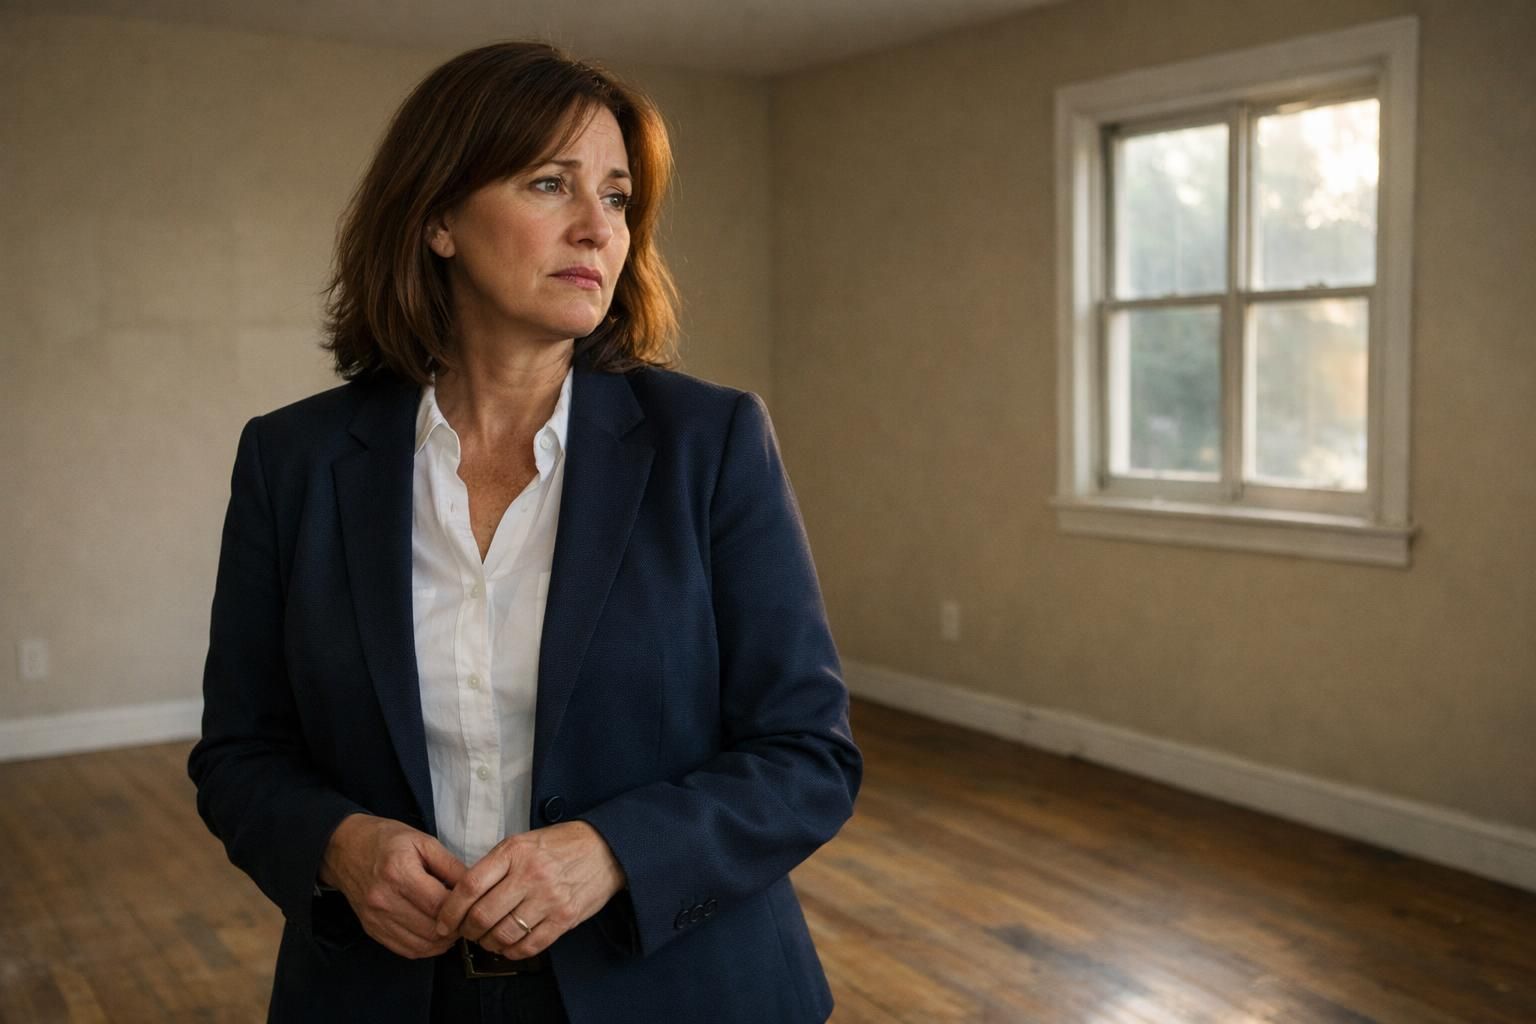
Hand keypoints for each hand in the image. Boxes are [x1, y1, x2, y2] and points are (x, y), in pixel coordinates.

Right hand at [320, 813, 465, 958]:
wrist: (345, 849)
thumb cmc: (387, 841)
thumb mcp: (423, 842)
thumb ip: (450, 866)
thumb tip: (476, 888)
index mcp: (399, 873)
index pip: (440, 905)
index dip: (463, 909)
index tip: (475, 904)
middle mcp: (384, 900)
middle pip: (432, 930)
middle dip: (456, 927)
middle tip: (468, 917)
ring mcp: (376, 919)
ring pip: (422, 945)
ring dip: (444, 941)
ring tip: (454, 925)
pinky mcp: (372, 930)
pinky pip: (406, 950)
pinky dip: (426, 947)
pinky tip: (436, 933)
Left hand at [434, 821, 625, 958]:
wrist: (605, 848)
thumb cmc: (560, 845)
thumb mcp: (523, 842)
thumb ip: (495, 865)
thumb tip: (463, 896)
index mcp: (514, 852)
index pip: (470, 886)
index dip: (450, 910)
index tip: (444, 922)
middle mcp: (530, 874)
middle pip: (482, 915)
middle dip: (467, 931)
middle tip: (466, 932)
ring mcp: (549, 898)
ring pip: (503, 934)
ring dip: (488, 943)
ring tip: (488, 939)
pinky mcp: (565, 917)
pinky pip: (529, 946)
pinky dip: (512, 952)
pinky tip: (508, 946)